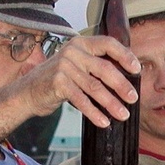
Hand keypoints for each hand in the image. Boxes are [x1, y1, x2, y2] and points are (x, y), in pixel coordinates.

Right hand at [17, 35, 139, 126]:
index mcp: (81, 44)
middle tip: (133, 98)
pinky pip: (81, 100)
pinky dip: (94, 113)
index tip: (137, 68)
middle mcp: (73, 52)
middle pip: (104, 68)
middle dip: (122, 85)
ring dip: (111, 103)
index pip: (108, 43)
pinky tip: (103, 122)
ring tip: (122, 114)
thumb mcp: (76, 66)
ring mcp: (64, 67)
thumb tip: (125, 81)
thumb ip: (95, 67)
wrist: (28, 92)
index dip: (124, 55)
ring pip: (95, 87)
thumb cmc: (57, 80)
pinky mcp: (58, 83)